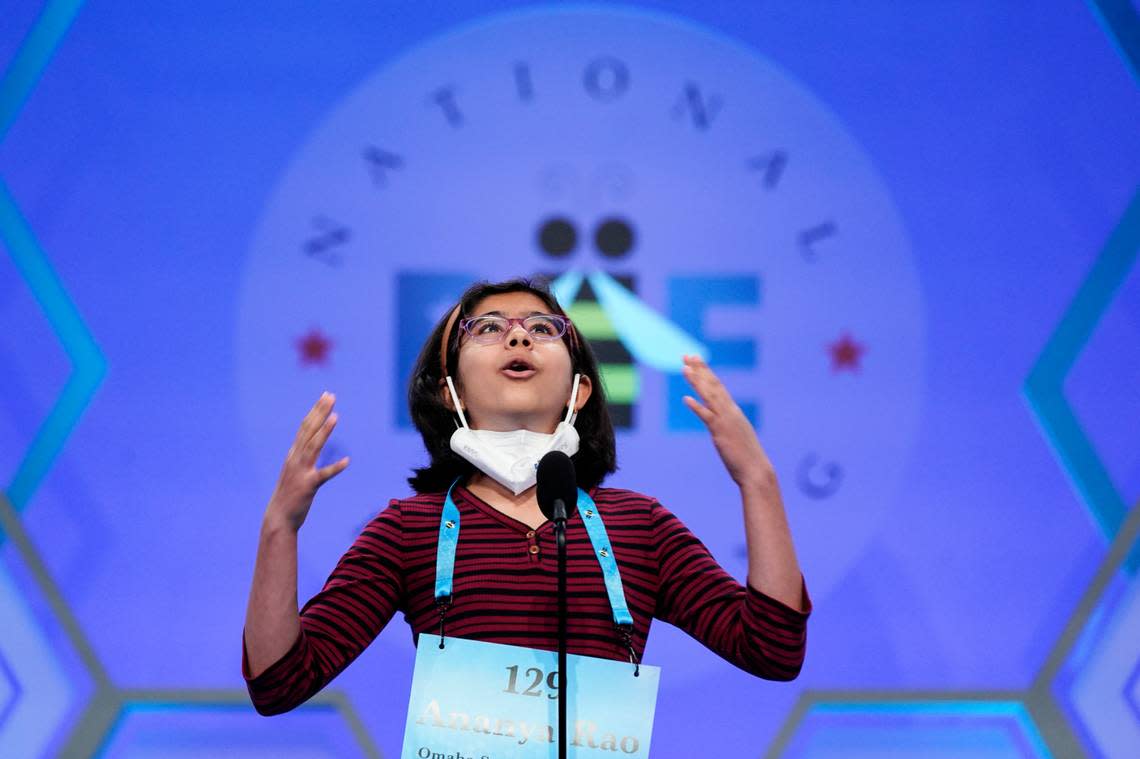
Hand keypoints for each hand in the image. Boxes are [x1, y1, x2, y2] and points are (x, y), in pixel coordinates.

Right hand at [265, 391, 349, 530]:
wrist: (278, 518)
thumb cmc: (289, 495)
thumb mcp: (295, 471)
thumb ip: (302, 457)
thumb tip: (310, 445)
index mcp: (293, 454)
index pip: (305, 427)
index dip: (316, 411)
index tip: (325, 396)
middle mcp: (295, 459)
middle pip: (309, 430)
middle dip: (320, 412)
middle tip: (330, 396)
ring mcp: (300, 471)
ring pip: (313, 447)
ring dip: (324, 431)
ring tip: (335, 416)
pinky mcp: (308, 486)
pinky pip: (323, 475)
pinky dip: (335, 467)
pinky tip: (347, 461)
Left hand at [681, 355, 773, 490]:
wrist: (756, 471)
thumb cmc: (746, 456)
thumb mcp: (735, 435)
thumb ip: (727, 425)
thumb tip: (719, 422)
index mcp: (733, 411)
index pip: (718, 386)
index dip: (706, 372)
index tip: (695, 359)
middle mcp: (730, 411)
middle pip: (713, 386)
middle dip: (700, 369)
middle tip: (687, 355)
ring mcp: (726, 421)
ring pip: (709, 396)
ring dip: (697, 381)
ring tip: (684, 368)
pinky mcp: (721, 433)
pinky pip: (707, 417)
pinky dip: (697, 406)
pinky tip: (686, 398)